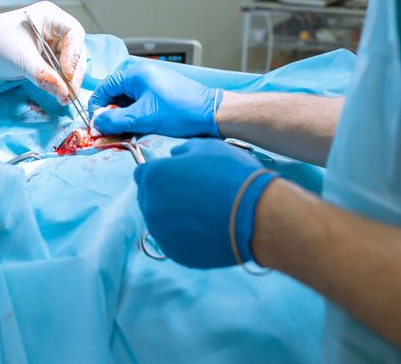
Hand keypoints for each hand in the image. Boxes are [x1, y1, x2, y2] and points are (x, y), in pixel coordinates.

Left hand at [0, 1, 86, 103]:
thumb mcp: (19, 59)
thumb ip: (43, 75)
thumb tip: (64, 92)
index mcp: (50, 17)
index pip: (74, 35)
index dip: (74, 56)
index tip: (67, 76)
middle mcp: (54, 28)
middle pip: (76, 51)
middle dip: (74, 73)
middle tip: (70, 94)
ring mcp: (51, 44)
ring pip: (70, 63)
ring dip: (69, 81)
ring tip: (65, 98)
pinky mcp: (45, 58)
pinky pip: (59, 71)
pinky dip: (60, 83)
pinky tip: (59, 95)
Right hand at [88, 61, 221, 136]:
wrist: (212, 114)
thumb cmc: (181, 111)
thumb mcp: (144, 118)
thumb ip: (116, 120)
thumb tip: (96, 123)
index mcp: (136, 74)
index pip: (105, 87)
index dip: (97, 106)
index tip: (95, 124)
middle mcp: (143, 75)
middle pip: (115, 94)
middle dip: (110, 113)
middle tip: (109, 131)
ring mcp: (153, 83)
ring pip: (127, 100)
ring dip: (123, 116)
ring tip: (124, 132)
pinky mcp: (161, 94)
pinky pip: (139, 103)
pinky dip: (134, 115)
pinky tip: (137, 128)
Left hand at [134, 139, 277, 268]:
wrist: (256, 214)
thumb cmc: (232, 174)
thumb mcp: (207, 147)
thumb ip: (183, 150)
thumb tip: (173, 156)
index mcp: (153, 176)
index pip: (143, 174)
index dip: (160, 173)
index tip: (177, 176)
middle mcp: (150, 205)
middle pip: (149, 198)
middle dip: (165, 194)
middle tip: (194, 194)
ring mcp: (161, 232)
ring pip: (161, 221)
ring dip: (175, 216)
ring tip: (204, 212)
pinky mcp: (176, 253)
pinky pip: (174, 241)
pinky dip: (185, 235)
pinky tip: (207, 229)